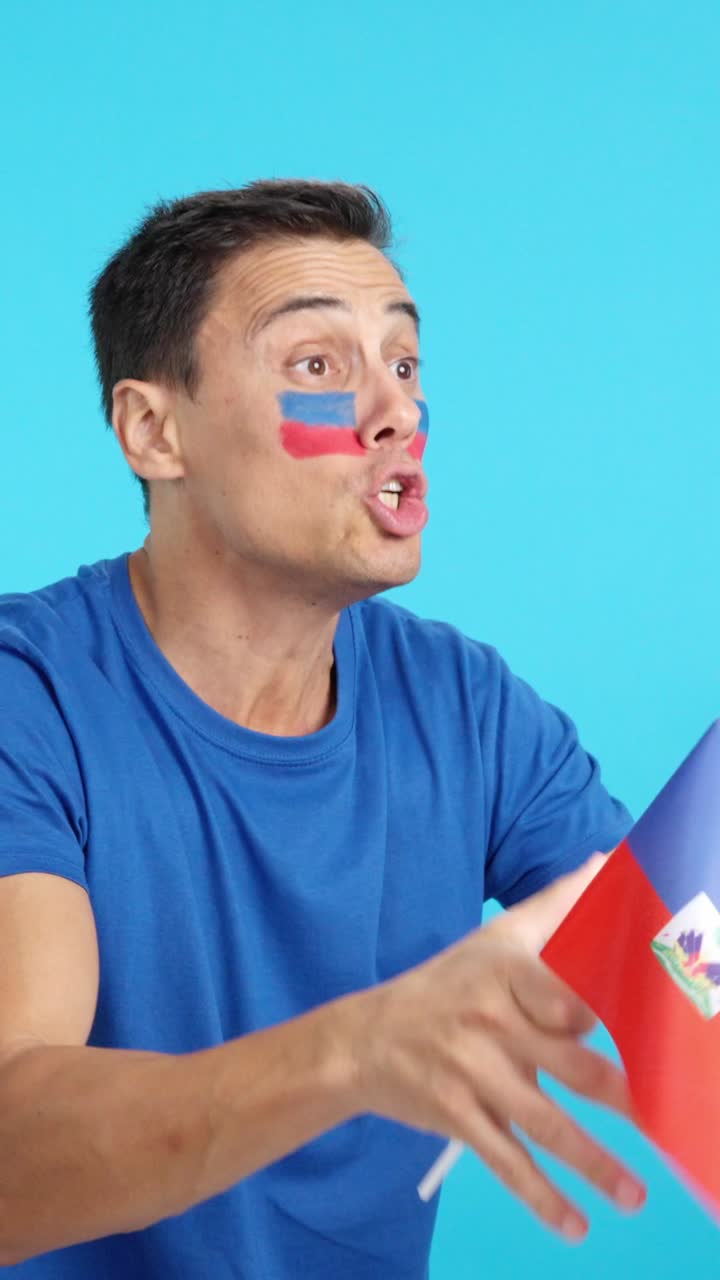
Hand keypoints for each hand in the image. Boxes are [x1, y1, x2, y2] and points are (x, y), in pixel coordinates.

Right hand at [343, 856, 643, 1239]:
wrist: (363, 1039)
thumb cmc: (449, 983)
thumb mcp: (497, 938)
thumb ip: (557, 904)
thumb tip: (609, 860)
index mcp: (503, 972)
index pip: (559, 992)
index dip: (595, 1011)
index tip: (641, 1028)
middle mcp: (488, 1021)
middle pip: (567, 1063)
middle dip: (620, 1095)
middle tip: (665, 1118)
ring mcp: (471, 1074)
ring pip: (544, 1122)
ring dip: (593, 1162)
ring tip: (636, 1194)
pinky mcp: (457, 1118)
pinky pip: (506, 1162)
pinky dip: (541, 1198)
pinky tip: (576, 1226)